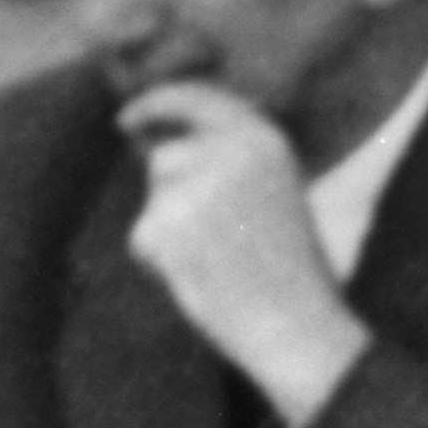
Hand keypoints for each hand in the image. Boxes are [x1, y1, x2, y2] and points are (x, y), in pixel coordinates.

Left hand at [119, 82, 373, 425]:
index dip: (157, 104)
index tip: (129, 118)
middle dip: (167, 193)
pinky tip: (203, 281)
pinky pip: (143, 237)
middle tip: (198, 238)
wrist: (299, 329)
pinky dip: (160, 263)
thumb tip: (156, 146)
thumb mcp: (276, 196)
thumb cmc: (291, 276)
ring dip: (169, 228)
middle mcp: (230, 152)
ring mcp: (196, 186)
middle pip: (165, 157)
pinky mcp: (167, 224)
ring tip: (217, 264)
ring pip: (154, 198)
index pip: (197, 98)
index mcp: (266, 139)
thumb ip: (229, 163)